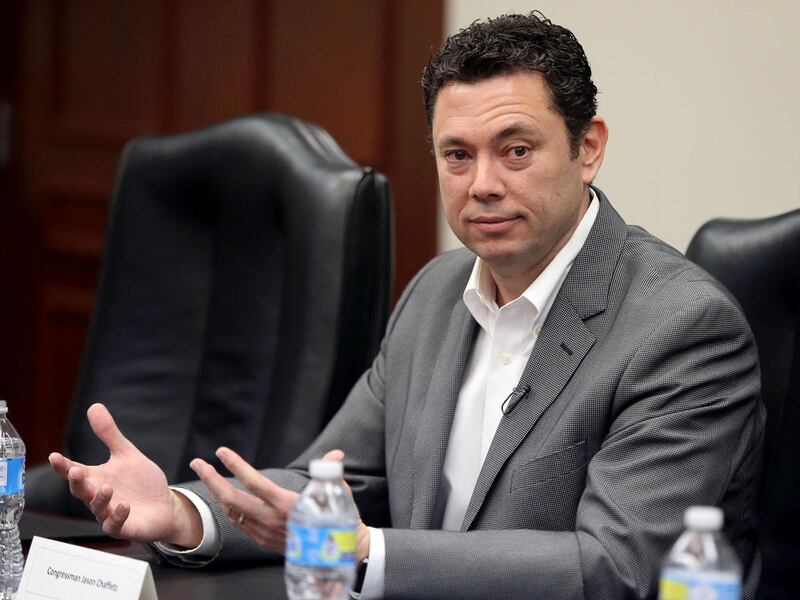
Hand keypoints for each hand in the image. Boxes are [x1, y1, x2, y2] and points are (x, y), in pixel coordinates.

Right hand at [48, 403, 202, 547]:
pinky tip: (124, 505)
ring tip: (107, 487)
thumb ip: (109, 434)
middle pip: (81, 491)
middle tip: (76, 472)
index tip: (54, 456)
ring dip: (100, 499)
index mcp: (97, 479)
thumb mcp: (127, 455)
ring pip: (97, 509)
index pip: (75, 472)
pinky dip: (118, 515)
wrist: (164, 506)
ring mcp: (109, 514)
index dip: (63, 466)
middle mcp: (99, 497)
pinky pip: (116, 525)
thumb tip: (94, 406)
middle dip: (77, 482)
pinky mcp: (124, 527)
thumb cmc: (141, 483)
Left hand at [191, 448, 370, 560]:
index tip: (222, 452)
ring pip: (230, 512)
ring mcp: (264, 532)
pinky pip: (238, 523)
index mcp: (286, 504)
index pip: (254, 482)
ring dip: (215, 492)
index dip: (236, 465)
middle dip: (210, 479)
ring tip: (207, 476)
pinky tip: (223, 500)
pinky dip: (226, 508)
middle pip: (231, 498)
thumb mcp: (337, 494)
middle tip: (198, 463)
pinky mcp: (263, 541)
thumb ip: (329, 472)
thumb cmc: (337, 521)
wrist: (338, 554)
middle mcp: (271, 519)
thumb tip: (335, 455)